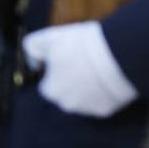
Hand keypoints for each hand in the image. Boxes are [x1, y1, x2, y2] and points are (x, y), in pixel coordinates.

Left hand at [22, 22, 138, 117]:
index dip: (56, 70)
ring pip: (84, 98)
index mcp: (50, 90)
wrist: (116, 55)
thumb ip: (33, 47)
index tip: (68, 58)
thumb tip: (32, 59)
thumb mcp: (50, 37)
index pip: (47, 84)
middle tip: (85, 62)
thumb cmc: (80, 46)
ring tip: (100, 67)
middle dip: (73, 81)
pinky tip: (111, 76)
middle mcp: (66, 105)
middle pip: (66, 93)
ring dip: (89, 87)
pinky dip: (105, 92)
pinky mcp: (106, 110)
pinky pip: (103, 101)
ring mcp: (87, 110)